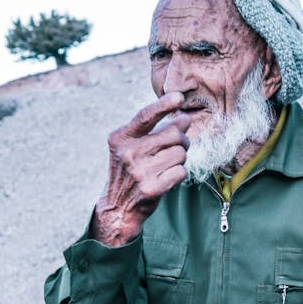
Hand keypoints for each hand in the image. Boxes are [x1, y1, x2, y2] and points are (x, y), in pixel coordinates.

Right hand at [91, 92, 189, 245]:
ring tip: (167, 165)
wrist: (118, 207)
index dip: (163, 105)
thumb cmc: (130, 171)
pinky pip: (181, 172)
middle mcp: (128, 153)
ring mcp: (139, 171)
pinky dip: (179, 174)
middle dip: (182, 140)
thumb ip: (155, 131)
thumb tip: (184, 118)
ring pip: (180, 154)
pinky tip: (166, 178)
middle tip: (177, 147)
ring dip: (180, 159)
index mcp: (121, 138)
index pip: (145, 116)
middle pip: (174, 135)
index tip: (178, 97)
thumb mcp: (133, 147)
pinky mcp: (151, 188)